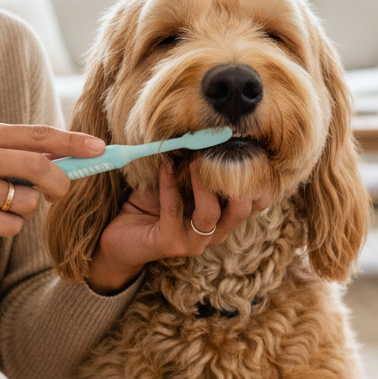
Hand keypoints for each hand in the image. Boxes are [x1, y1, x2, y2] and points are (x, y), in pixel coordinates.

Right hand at [0, 123, 106, 284]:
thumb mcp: (0, 166)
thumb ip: (34, 157)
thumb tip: (87, 154)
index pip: (38, 134)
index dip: (72, 141)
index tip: (100, 148)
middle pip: (38, 166)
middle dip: (59, 184)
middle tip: (59, 195)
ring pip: (27, 201)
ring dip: (27, 211)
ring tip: (4, 209)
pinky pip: (12, 225)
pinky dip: (11, 228)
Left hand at [84, 159, 270, 293]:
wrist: (122, 236)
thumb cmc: (153, 206)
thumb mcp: (180, 183)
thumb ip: (195, 169)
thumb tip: (205, 134)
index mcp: (222, 218)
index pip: (253, 203)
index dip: (256, 179)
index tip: (246, 150)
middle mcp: (214, 233)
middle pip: (240, 210)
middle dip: (234, 179)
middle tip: (220, 151)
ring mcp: (194, 242)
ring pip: (210, 213)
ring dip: (202, 181)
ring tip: (195, 158)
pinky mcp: (170, 244)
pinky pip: (173, 209)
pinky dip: (169, 184)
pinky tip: (165, 166)